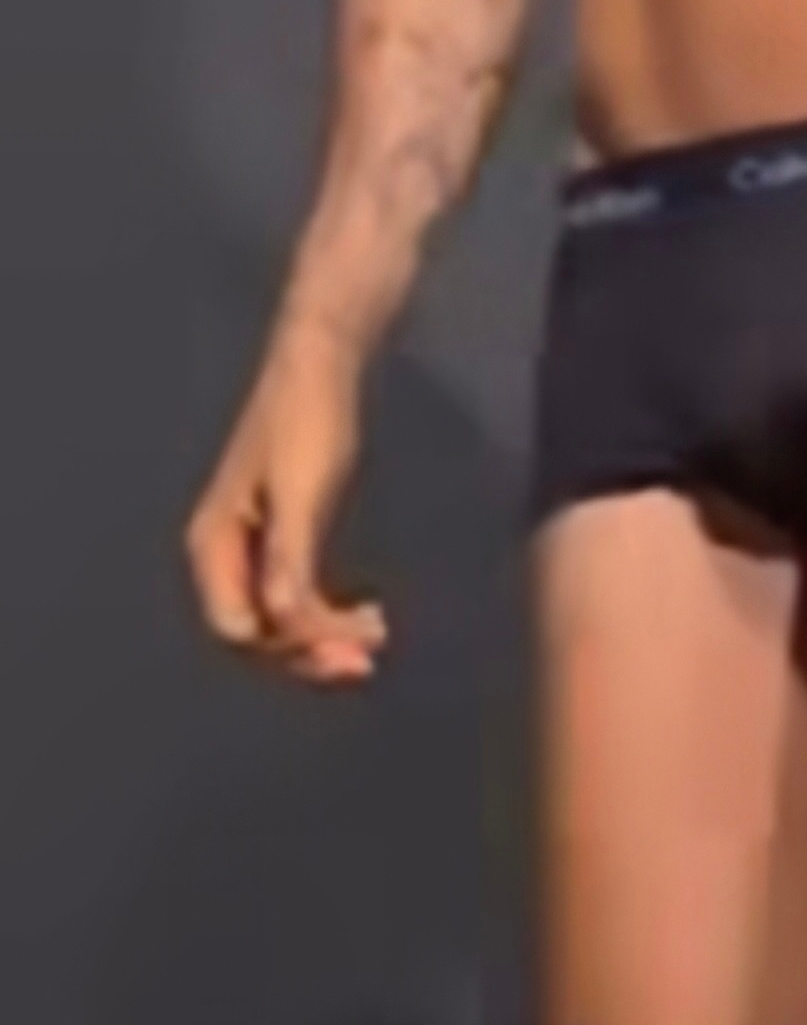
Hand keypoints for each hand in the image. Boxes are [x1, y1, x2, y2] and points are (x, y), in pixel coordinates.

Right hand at [184, 317, 387, 683]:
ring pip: (279, 621)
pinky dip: (329, 614)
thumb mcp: (301, 488)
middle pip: (257, 634)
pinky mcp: (283, 539)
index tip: (343, 645)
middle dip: (308, 652)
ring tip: (375, 635)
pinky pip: (296, 597)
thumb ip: (289, 554)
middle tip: (367, 659)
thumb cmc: (306, 418)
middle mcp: (225, 554)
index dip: (288, 645)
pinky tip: (365, 610)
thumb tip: (282, 617)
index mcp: (213, 543)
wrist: (321, 364)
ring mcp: (252, 549)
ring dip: (322, 638)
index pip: (237, 626)